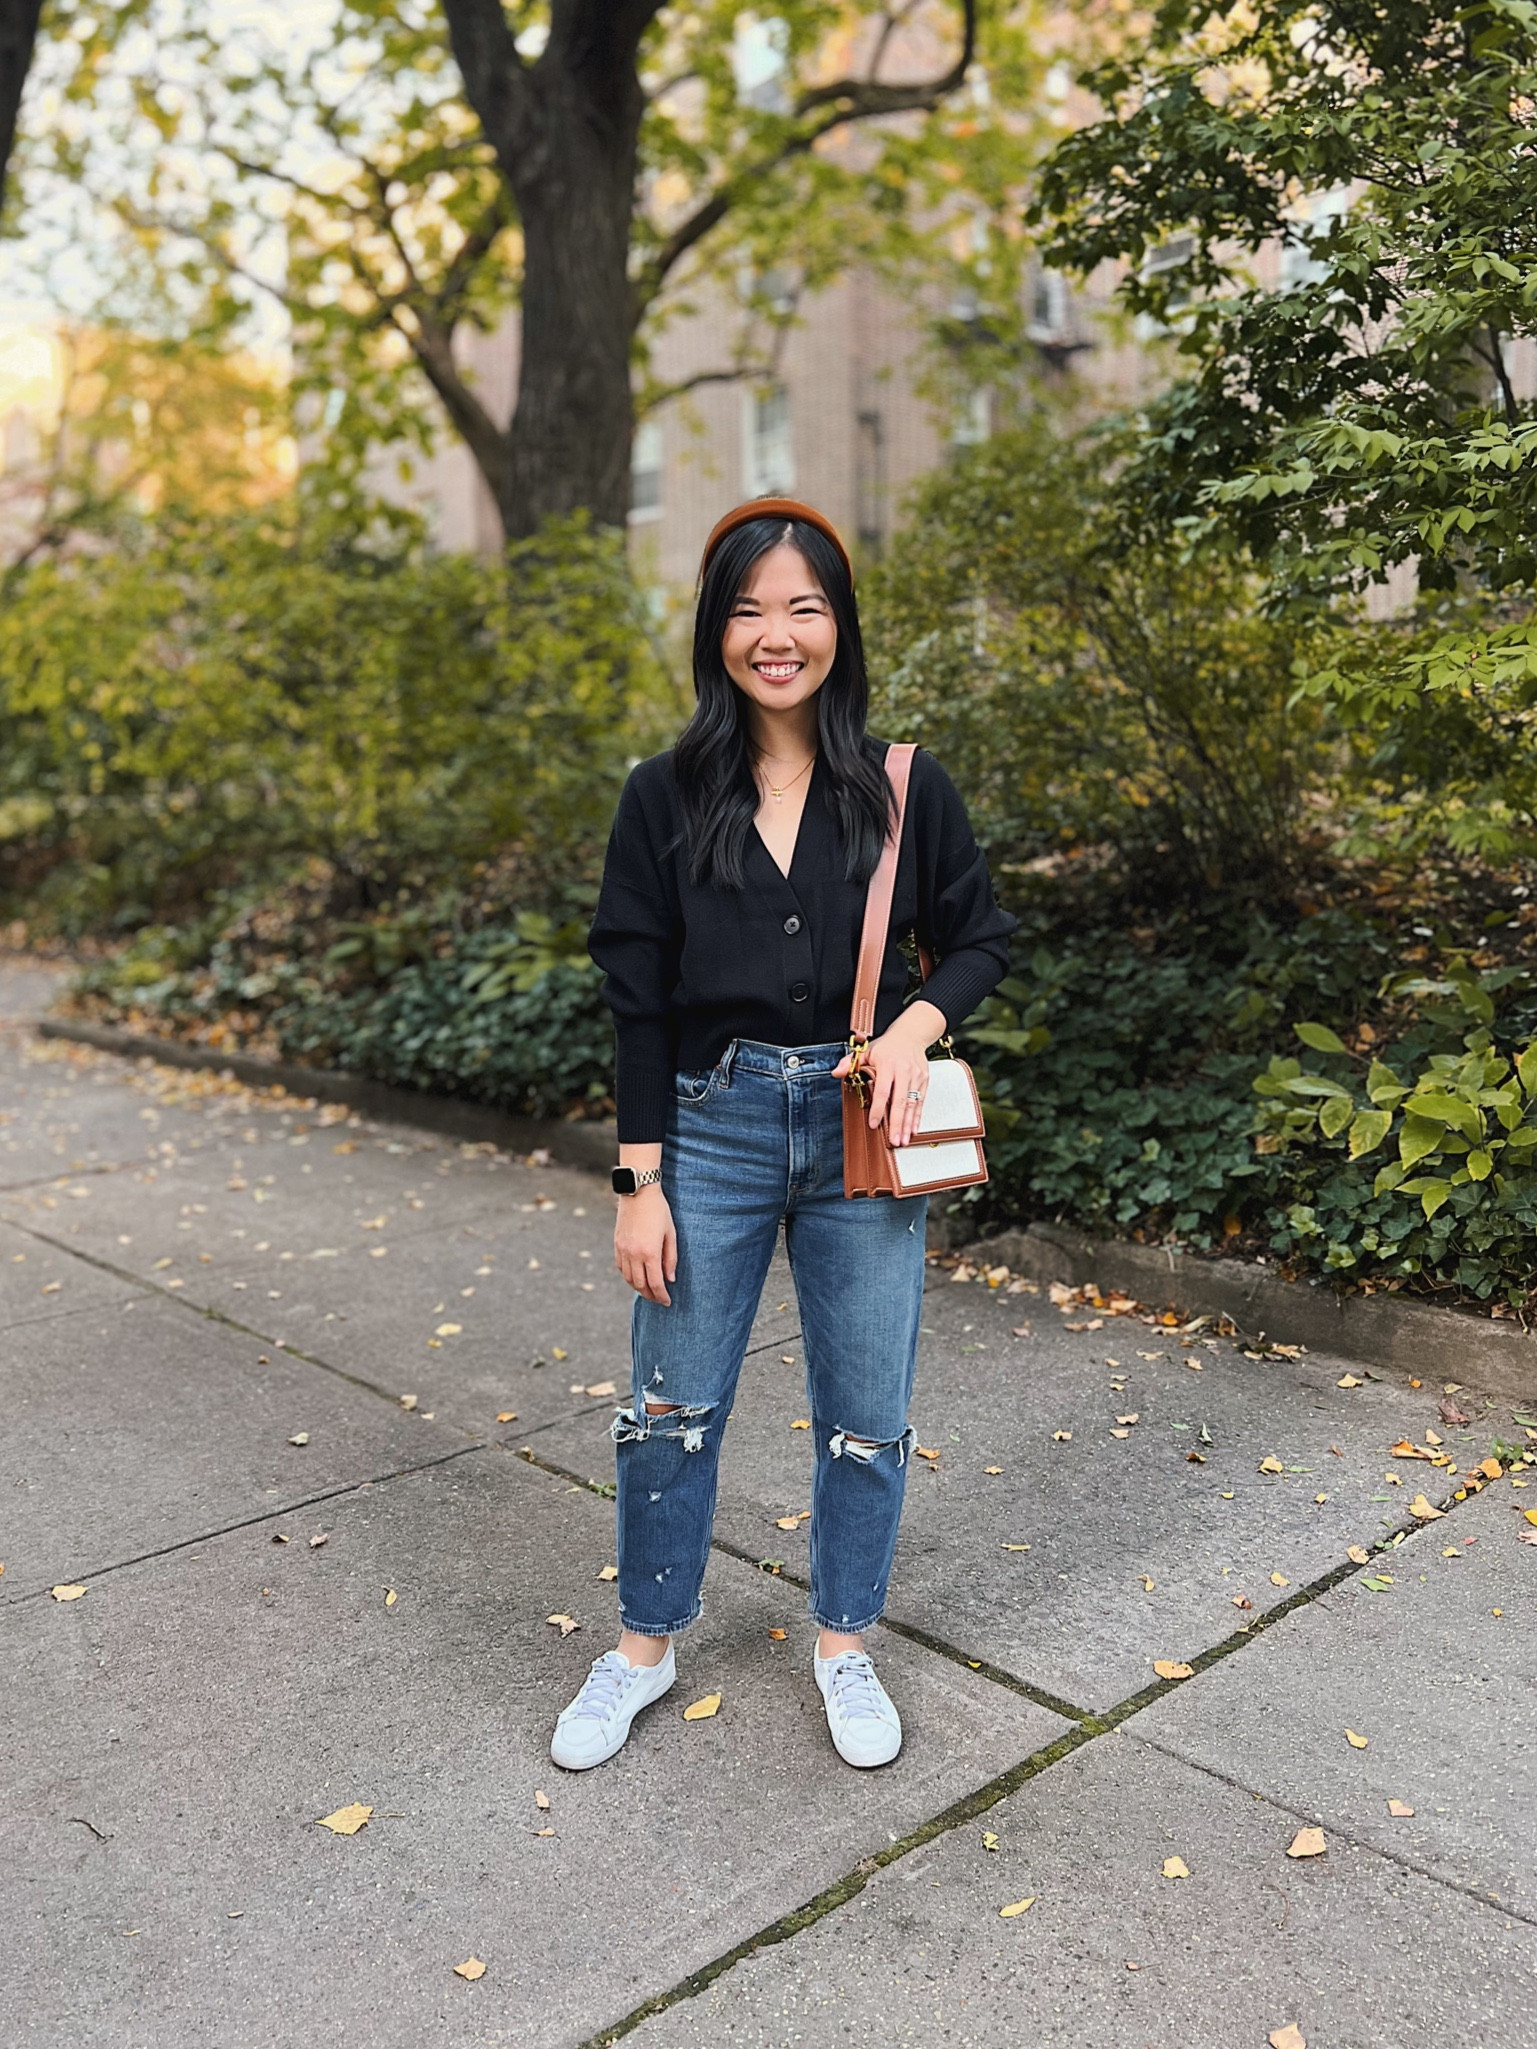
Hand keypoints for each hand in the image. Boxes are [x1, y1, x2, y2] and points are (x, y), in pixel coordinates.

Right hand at [615, 1184, 676, 1304]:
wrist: (637, 1192)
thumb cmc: (659, 1211)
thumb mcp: (670, 1233)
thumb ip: (670, 1258)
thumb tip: (670, 1279)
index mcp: (650, 1252)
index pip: (656, 1283)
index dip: (662, 1296)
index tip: (667, 1302)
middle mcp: (634, 1254)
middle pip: (641, 1285)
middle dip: (651, 1295)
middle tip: (659, 1299)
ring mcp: (623, 1250)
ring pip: (629, 1278)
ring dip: (639, 1288)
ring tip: (648, 1291)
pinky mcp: (617, 1244)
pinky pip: (621, 1268)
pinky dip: (628, 1277)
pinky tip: (635, 1277)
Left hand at [832, 1002, 945, 1146]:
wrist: (912, 1034)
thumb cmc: (888, 1045)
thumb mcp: (867, 1050)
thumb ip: (850, 1062)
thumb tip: (836, 1072)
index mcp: (887, 1064)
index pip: (882, 1091)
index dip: (878, 1109)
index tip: (874, 1124)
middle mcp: (904, 1071)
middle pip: (900, 1102)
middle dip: (897, 1123)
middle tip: (894, 1140)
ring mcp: (916, 1077)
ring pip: (912, 1104)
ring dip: (907, 1124)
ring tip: (903, 1140)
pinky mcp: (924, 1081)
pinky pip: (921, 1102)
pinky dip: (917, 1117)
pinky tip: (913, 1129)